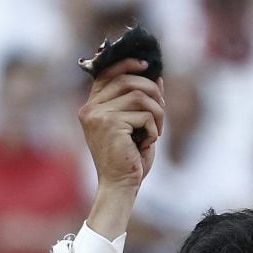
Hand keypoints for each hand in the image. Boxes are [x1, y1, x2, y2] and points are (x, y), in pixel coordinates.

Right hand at [77, 58, 164, 237]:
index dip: (128, 65)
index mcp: (92, 108)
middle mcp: (91, 108)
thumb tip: (157, 78)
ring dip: (157, 112)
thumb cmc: (128, 162)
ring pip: (139, 96)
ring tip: (157, 131)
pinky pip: (143, 114)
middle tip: (162, 109)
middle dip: (152, 92)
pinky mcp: (111, 124)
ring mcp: (99, 115)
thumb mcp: (136, 128)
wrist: (120, 187)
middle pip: (127, 80)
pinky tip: (150, 142)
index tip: (147, 66)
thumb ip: (142, 103)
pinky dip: (154, 128)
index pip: (108, 73)